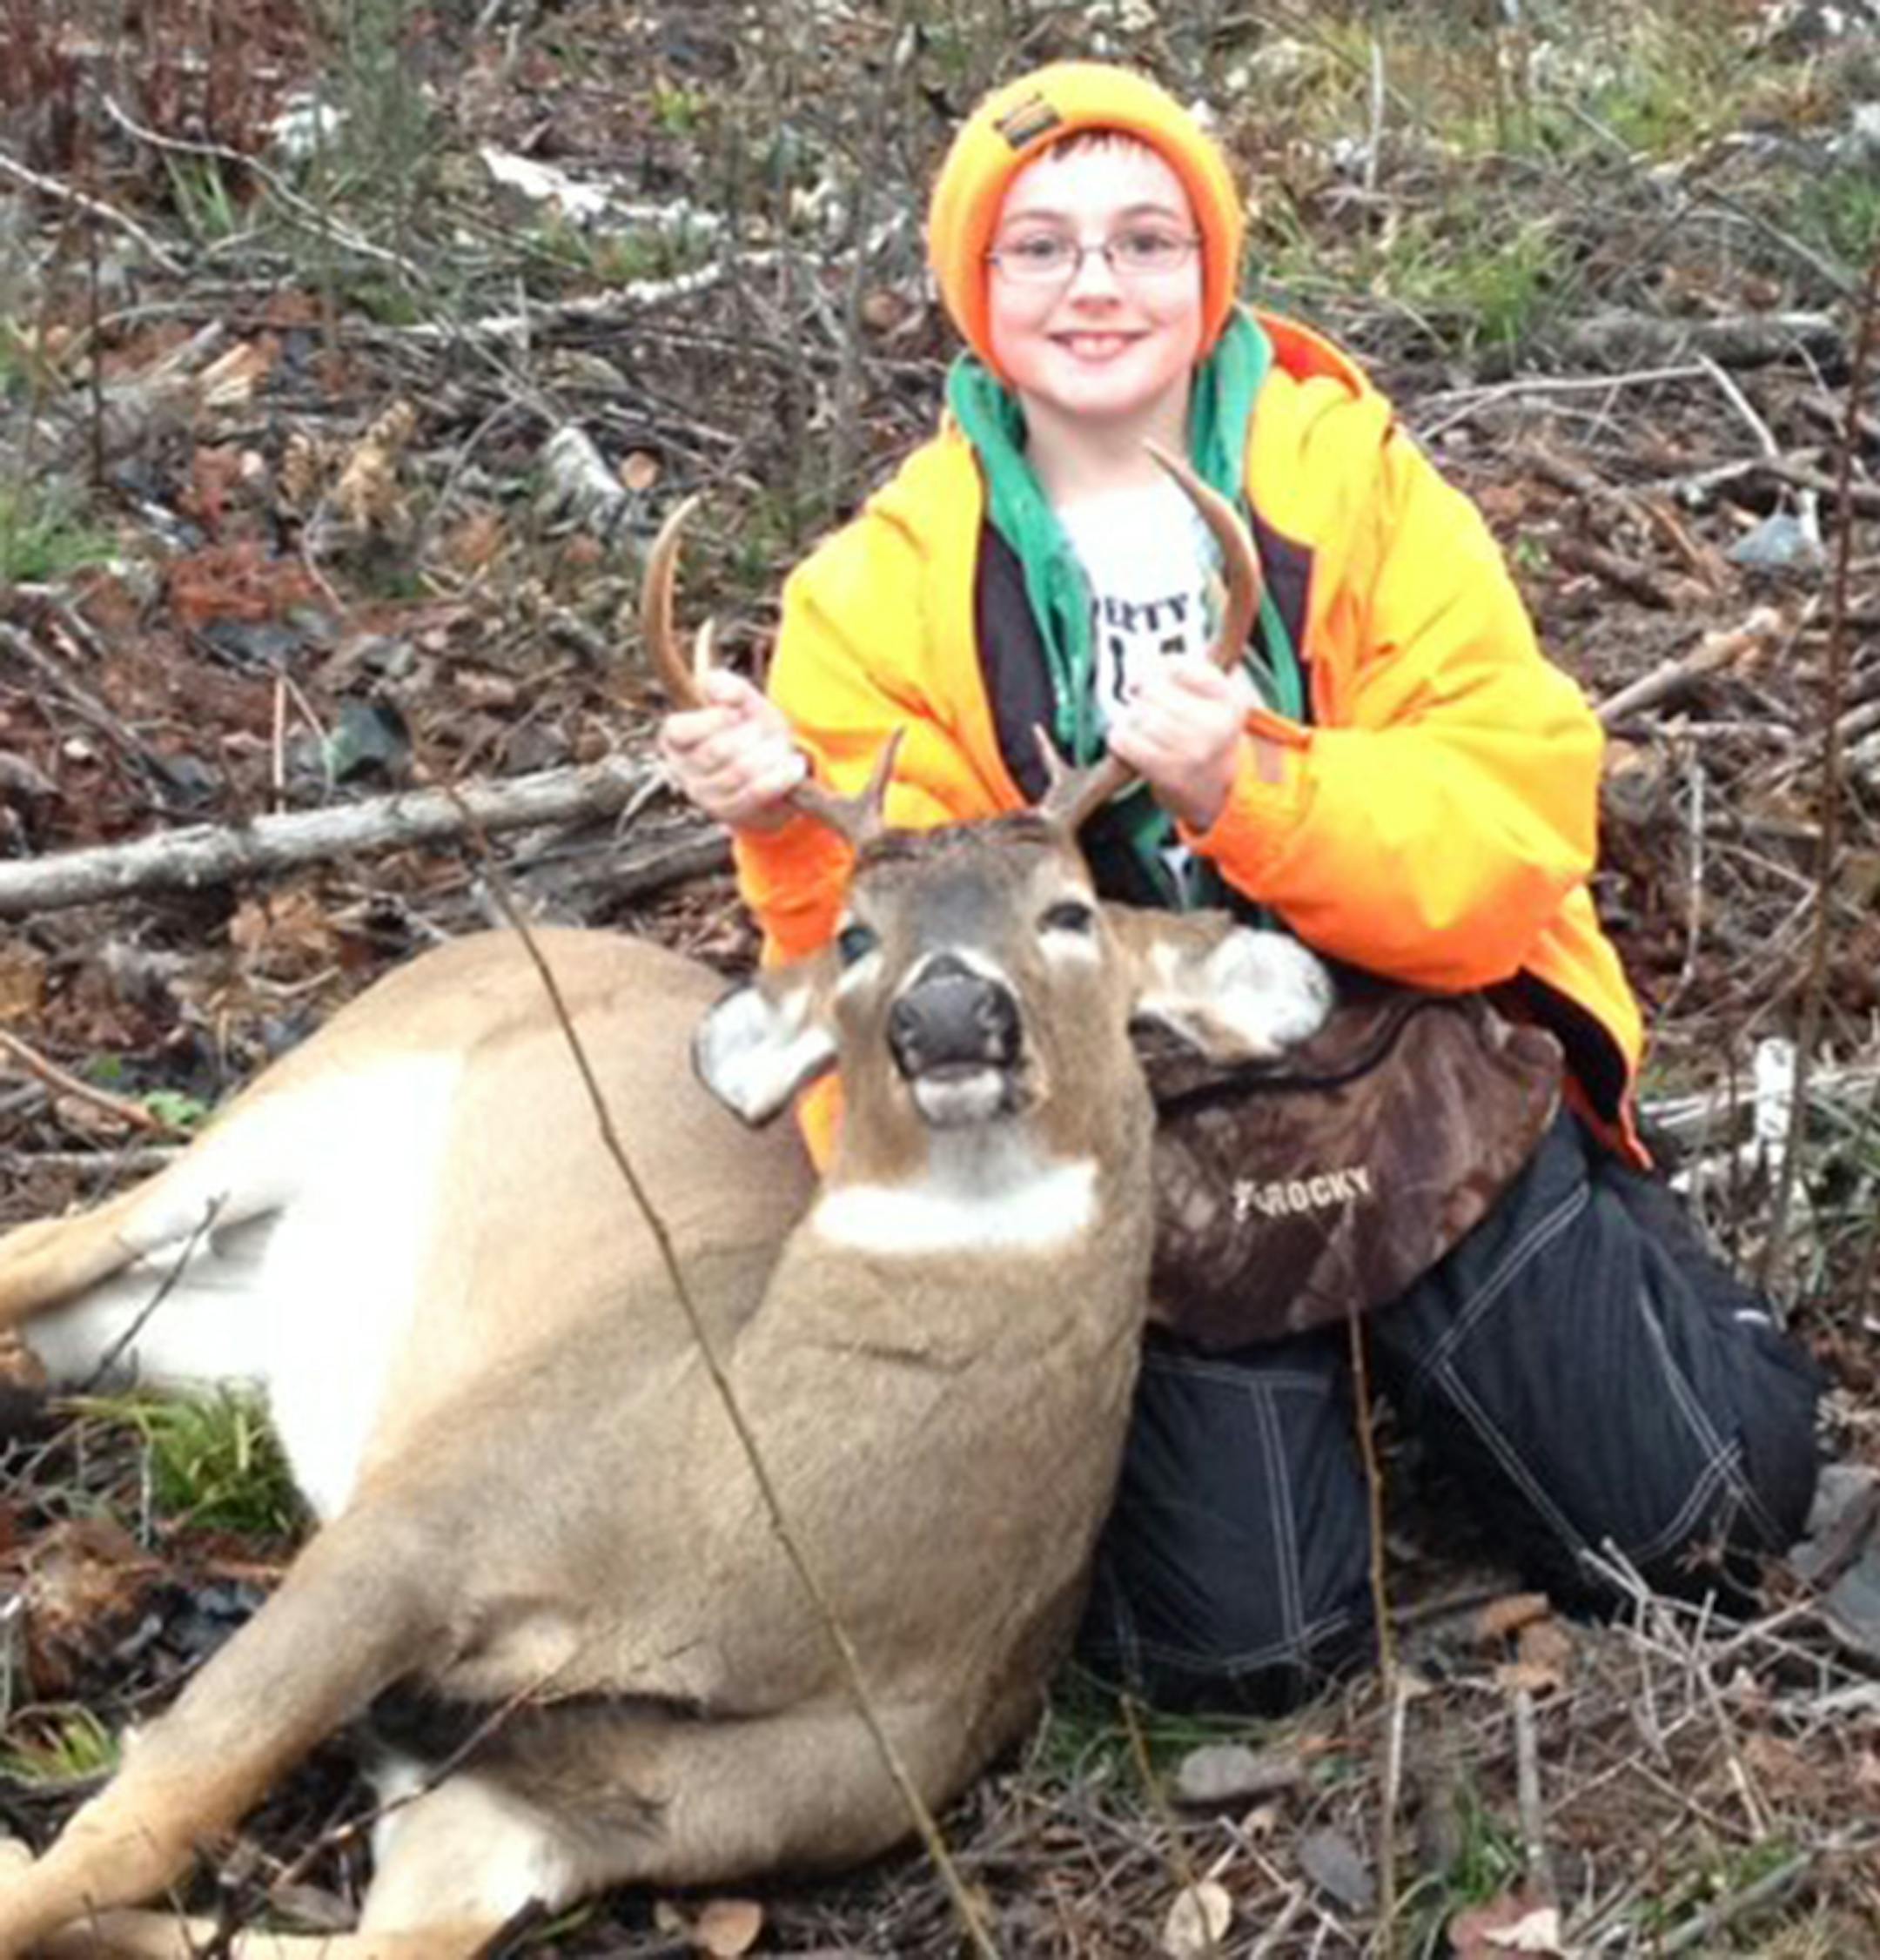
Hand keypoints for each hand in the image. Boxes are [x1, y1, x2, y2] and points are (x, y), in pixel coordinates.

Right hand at [657, 668, 807, 832]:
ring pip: (739, 772)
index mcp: (676, 737)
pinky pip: (754, 794)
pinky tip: (793, 768)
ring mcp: (703, 795)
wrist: (774, 767)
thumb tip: (724, 695)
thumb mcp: (742, 699)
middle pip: (717, 751)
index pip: (680, 730)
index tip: (736, 713)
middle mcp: (682, 769)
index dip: (711, 720)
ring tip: (784, 749)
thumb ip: (728, 685)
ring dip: (770, 757)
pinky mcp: (727, 813)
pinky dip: (779, 778)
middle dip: (751, 737)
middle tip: (769, 730)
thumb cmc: (751, 727)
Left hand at [1105, 656, 1254, 832]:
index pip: (1181, 666)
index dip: (1159, 666)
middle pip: (1154, 691)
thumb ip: (1186, 676)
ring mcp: (1195, 751)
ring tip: (1139, 728)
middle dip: (1141, 695)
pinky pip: (1127, 741)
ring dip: (1130, 719)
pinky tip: (1128, 742)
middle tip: (1142, 704)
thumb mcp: (1213, 704)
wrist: (1220, 794)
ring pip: (1139, 716)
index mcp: (1231, 700)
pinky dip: (1119, 738)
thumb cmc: (1207, 740)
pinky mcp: (1170, 773)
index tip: (1151, 675)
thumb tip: (1142, 662)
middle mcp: (1217, 724)